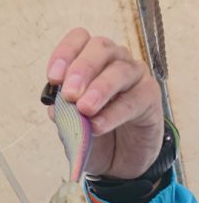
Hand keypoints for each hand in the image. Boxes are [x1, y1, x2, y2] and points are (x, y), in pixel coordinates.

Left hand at [46, 28, 163, 177]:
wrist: (120, 163)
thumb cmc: (96, 137)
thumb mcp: (73, 128)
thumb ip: (64, 115)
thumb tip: (54, 107)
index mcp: (91, 62)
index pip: (79, 40)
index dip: (65, 53)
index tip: (53, 78)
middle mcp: (114, 61)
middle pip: (100, 48)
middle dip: (82, 69)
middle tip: (70, 94)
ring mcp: (135, 76)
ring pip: (120, 70)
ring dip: (100, 88)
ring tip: (84, 109)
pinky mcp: (150, 96)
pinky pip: (134, 99)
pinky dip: (114, 113)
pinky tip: (98, 126)